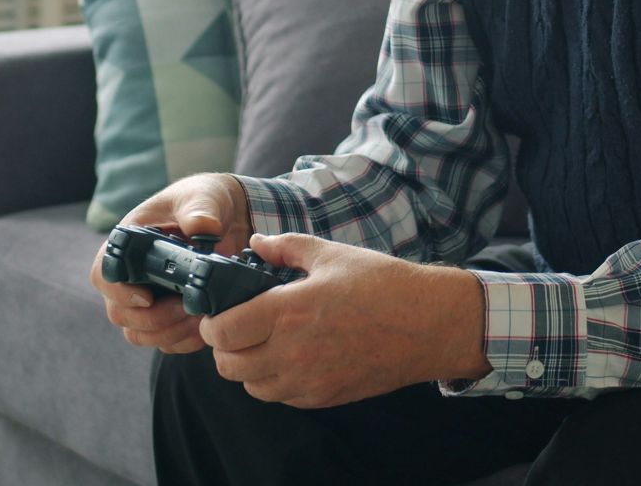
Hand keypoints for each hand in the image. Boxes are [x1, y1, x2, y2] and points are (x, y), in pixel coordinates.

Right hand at [89, 173, 252, 354]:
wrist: (228, 217)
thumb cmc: (204, 201)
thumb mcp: (204, 197)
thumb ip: (201, 209)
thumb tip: (204, 227)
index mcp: (129, 242)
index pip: (104, 272)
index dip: (118, 291)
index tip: (148, 297)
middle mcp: (132, 274)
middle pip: (119, 312)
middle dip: (151, 319)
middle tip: (186, 309)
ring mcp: (148, 297)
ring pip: (138, 333)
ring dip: (167, 333)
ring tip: (199, 319)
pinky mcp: (169, 315)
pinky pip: (165, 342)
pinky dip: (183, 341)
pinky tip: (206, 327)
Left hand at [196, 233, 490, 408]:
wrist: (428, 324)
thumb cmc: (383, 284)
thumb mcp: (331, 253)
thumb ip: (285, 247)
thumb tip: (256, 243)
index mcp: (289, 310)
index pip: (223, 331)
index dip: (212, 322)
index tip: (217, 313)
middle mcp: (293, 352)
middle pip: (228, 366)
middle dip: (225, 346)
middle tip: (236, 328)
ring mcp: (309, 380)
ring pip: (251, 387)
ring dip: (248, 367)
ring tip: (263, 342)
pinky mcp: (325, 397)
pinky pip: (281, 397)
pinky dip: (275, 381)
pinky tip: (291, 357)